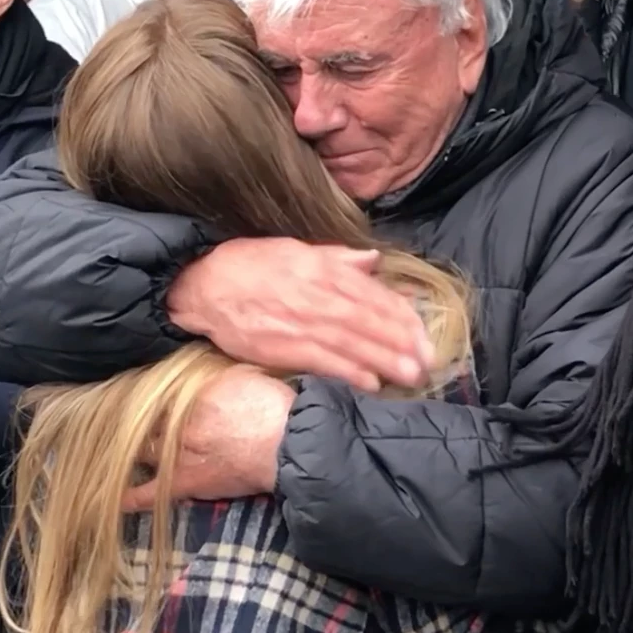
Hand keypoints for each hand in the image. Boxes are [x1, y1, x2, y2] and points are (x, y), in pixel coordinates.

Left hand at [122, 366, 294, 511]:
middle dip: (135, 419)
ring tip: (115, 449)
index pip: (157, 389)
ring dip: (130, 448)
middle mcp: (177, 418)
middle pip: (144, 419)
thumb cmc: (272, 403)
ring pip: (141, 449)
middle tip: (123, 417)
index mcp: (191, 390)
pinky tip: (115, 498)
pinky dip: (131, 496)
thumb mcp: (242, 373)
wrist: (287, 441)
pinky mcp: (185, 480)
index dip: (149, 392)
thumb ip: (216, 371)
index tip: (141, 390)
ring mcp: (177, 451)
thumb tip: (202, 364)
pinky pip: (150, 491)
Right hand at [167, 239, 433, 392]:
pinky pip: (323, 361)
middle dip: (402, 341)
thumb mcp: (296, 249)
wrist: (205, 285)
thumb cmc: (250, 264)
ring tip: (411, 374)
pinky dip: (348, 372)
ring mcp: (300, 322)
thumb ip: (337, 257)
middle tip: (428, 360)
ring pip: (352, 342)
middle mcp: (317, 294)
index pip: (372, 293)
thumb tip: (373, 259)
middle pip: (369, 320)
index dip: (401, 315)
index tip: (422, 332)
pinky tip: (371, 383)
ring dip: (385, 359)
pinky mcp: (282, 347)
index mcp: (323, 269)